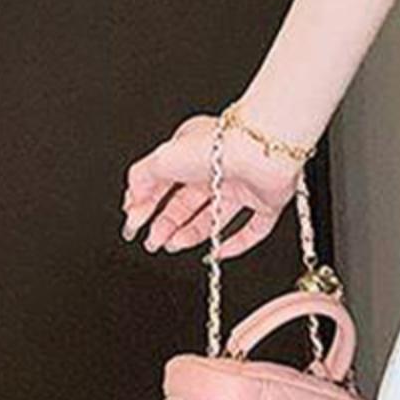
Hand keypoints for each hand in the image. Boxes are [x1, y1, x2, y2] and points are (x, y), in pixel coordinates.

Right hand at [121, 113, 302, 258]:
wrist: (262, 151)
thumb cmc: (217, 145)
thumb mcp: (162, 159)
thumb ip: (141, 178)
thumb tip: (132, 199)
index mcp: (190, 151)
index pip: (162, 183)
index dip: (146, 205)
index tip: (134, 224)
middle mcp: (216, 168)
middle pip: (186, 204)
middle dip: (166, 224)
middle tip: (152, 242)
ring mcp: (242, 186)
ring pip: (214, 218)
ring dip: (191, 235)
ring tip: (173, 245)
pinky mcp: (266, 202)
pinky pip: (252, 230)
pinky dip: (236, 245)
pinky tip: (218, 253)